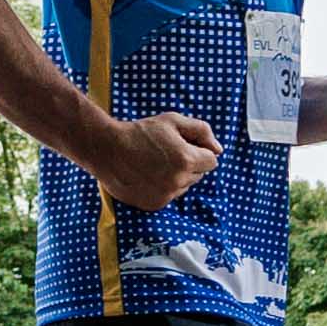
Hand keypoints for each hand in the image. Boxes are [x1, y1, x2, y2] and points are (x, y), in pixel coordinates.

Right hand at [93, 112, 221, 209]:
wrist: (108, 150)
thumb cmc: (141, 132)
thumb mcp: (173, 121)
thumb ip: (201, 131)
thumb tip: (219, 149)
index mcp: (186, 159)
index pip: (212, 161)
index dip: (199, 151)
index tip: (183, 145)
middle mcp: (178, 180)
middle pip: (199, 174)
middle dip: (189, 163)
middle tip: (166, 152)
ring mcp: (166, 195)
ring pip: (185, 186)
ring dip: (177, 176)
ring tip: (155, 163)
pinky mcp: (155, 204)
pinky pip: (170, 195)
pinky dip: (164, 187)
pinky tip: (148, 175)